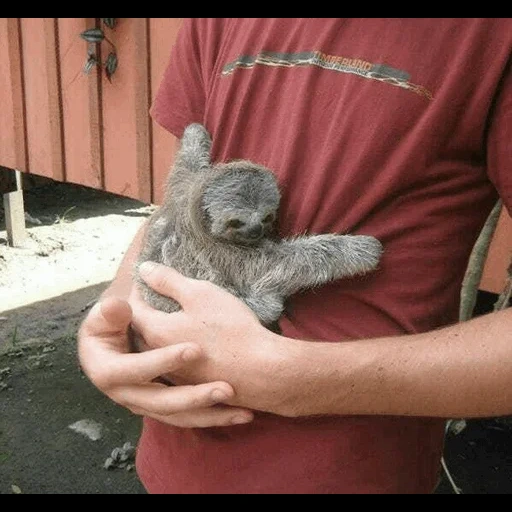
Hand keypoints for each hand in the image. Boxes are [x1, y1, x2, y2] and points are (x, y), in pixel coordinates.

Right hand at [77, 296, 253, 427]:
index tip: (194, 350)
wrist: (110, 344)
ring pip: (180, 416)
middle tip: (226, 388)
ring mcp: (146, 405)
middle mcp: (126, 395)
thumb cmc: (109, 324)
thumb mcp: (105, 316)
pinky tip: (242, 415)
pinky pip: (191, 418)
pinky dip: (215, 417)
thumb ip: (111, 313)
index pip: (135, 370)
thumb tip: (116, 306)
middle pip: (161, 402)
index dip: (162, 361)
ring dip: (211, 414)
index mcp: (108, 372)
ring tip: (242, 411)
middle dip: (195, 397)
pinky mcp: (165, 408)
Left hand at [130, 262, 301, 415]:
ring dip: (161, 332)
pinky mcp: (193, 385)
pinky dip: (176, 350)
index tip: (148, 279)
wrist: (262, 372)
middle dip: (146, 311)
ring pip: (158, 350)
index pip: (134, 308)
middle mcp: (158, 358)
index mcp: (156, 332)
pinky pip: (175, 365)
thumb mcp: (200, 294)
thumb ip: (169, 281)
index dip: (140, 290)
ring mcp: (175, 375)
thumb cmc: (230, 329)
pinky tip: (193, 342)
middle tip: (157, 296)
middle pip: (142, 330)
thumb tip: (144, 269)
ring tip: (175, 317)